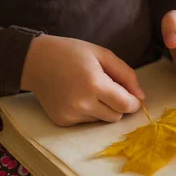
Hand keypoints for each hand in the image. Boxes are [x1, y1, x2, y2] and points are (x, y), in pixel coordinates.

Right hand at [21, 35, 144, 126]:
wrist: (33, 60)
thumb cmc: (70, 53)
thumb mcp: (102, 55)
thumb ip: (126, 74)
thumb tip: (141, 97)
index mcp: (94, 84)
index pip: (126, 105)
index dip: (134, 102)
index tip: (132, 95)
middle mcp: (82, 103)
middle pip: (116, 116)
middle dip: (119, 105)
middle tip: (108, 88)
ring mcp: (71, 114)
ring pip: (103, 120)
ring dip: (104, 109)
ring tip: (90, 90)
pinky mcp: (63, 121)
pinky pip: (87, 122)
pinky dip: (88, 112)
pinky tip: (76, 96)